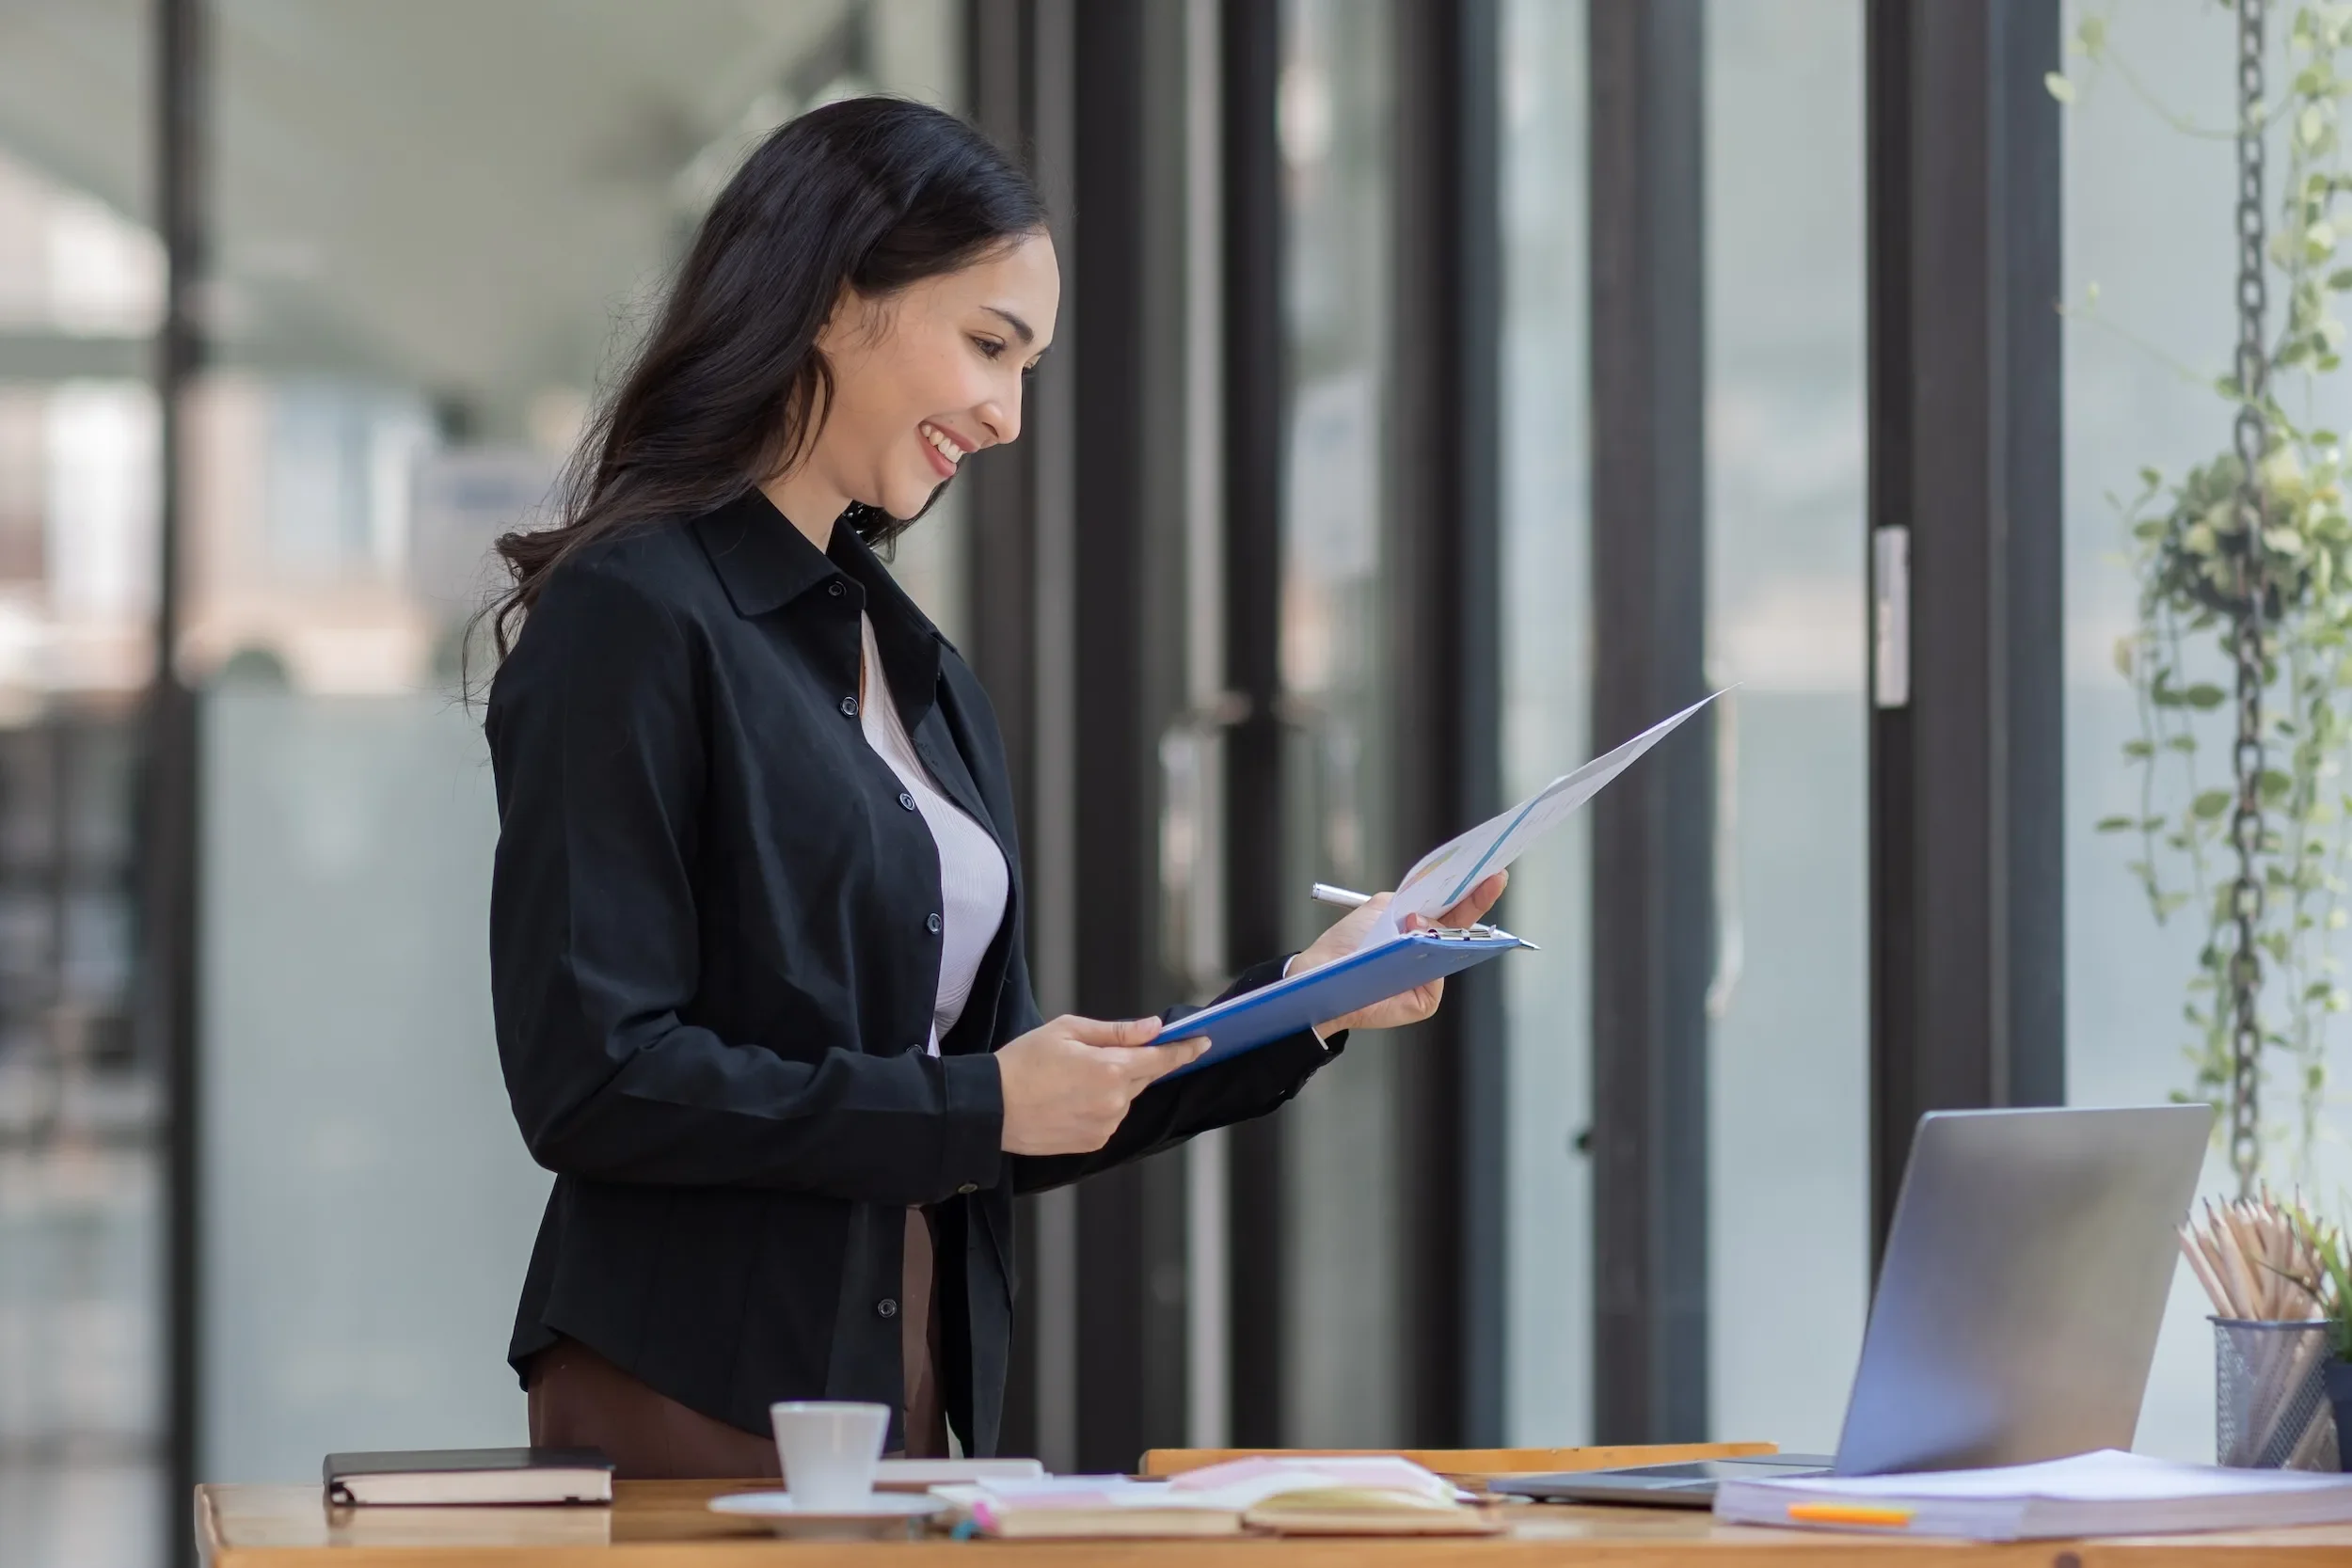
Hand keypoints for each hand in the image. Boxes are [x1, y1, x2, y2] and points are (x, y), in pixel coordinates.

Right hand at [995, 1014, 1209, 1154]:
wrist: (991, 1107)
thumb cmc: (1023, 1062)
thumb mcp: (1068, 1031)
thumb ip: (1117, 1032)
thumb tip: (1152, 1028)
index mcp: (1111, 1070)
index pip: (1160, 1058)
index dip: (1183, 1049)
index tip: (1203, 1042)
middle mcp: (1114, 1103)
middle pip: (1141, 1077)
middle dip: (1131, 1063)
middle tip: (1096, 1055)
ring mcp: (1105, 1126)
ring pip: (1124, 1099)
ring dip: (1112, 1085)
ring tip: (1070, 1079)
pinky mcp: (1093, 1143)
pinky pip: (1108, 1118)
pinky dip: (1099, 1105)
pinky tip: (1068, 1098)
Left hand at [1289, 870, 1508, 1035]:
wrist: (1325, 973)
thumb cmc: (1350, 941)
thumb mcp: (1383, 907)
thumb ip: (1413, 902)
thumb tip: (1431, 920)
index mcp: (1421, 926)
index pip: (1455, 907)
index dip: (1473, 891)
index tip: (1492, 871)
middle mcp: (1430, 951)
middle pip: (1464, 927)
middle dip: (1479, 900)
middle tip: (1495, 878)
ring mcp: (1430, 976)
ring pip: (1451, 952)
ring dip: (1437, 934)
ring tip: (1412, 926)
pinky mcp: (1424, 1000)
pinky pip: (1436, 982)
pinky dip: (1422, 965)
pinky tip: (1404, 955)